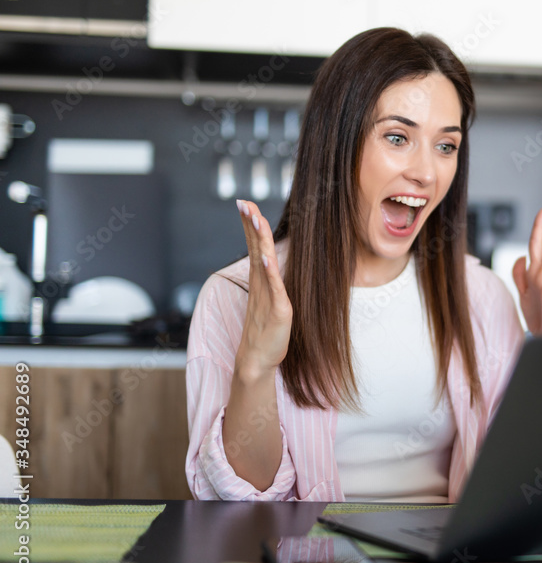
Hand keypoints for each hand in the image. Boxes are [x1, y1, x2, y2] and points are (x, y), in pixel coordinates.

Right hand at [234, 199, 292, 379]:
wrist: (258, 360)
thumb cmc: (265, 331)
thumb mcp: (270, 300)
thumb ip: (269, 281)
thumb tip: (268, 263)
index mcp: (261, 280)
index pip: (255, 246)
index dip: (251, 225)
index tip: (245, 204)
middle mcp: (261, 284)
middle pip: (255, 248)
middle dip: (250, 224)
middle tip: (243, 202)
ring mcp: (268, 296)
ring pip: (263, 262)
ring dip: (259, 240)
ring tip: (254, 219)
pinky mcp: (277, 310)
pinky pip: (274, 288)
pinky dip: (269, 272)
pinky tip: (265, 257)